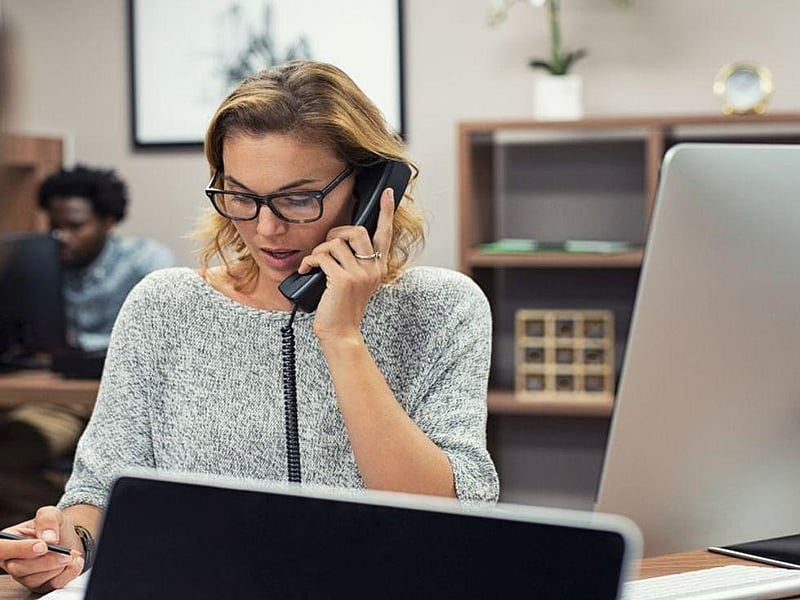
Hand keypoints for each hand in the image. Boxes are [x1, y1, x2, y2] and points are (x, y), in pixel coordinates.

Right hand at [0, 506, 83, 592]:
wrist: (70, 539)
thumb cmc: (54, 527)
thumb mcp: (52, 513)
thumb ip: (47, 519)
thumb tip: (48, 539)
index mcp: (9, 541)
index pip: (1, 549)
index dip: (20, 549)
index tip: (43, 545)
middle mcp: (13, 561)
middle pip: (18, 569)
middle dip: (45, 561)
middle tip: (65, 553)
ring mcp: (25, 576)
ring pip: (34, 579)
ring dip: (57, 566)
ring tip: (70, 554)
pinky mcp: (40, 585)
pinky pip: (51, 585)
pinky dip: (68, 573)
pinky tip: (74, 562)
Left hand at [298, 188, 394, 342]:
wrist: (341, 334)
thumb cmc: (343, 309)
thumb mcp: (357, 284)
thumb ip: (355, 264)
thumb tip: (338, 243)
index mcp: (379, 268)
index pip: (386, 234)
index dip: (386, 212)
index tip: (388, 194)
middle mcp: (373, 269)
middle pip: (357, 231)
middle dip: (336, 233)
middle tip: (326, 246)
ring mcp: (359, 274)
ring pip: (335, 243)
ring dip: (319, 251)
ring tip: (314, 265)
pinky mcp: (343, 279)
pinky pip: (321, 256)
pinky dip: (308, 261)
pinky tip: (305, 271)